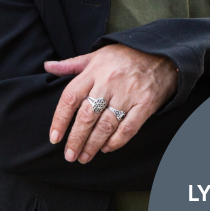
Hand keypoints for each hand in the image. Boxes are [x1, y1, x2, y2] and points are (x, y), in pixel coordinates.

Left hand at [45, 44, 178, 163]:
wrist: (162, 53)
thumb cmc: (125, 55)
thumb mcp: (97, 55)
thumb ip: (72, 64)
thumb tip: (47, 67)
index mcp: (94, 70)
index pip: (71, 98)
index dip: (60, 120)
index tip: (55, 138)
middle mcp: (109, 82)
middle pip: (87, 116)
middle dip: (76, 139)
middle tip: (69, 156)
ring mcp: (128, 93)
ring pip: (106, 125)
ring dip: (93, 145)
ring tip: (84, 157)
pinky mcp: (146, 103)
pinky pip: (128, 128)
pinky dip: (116, 141)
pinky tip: (106, 148)